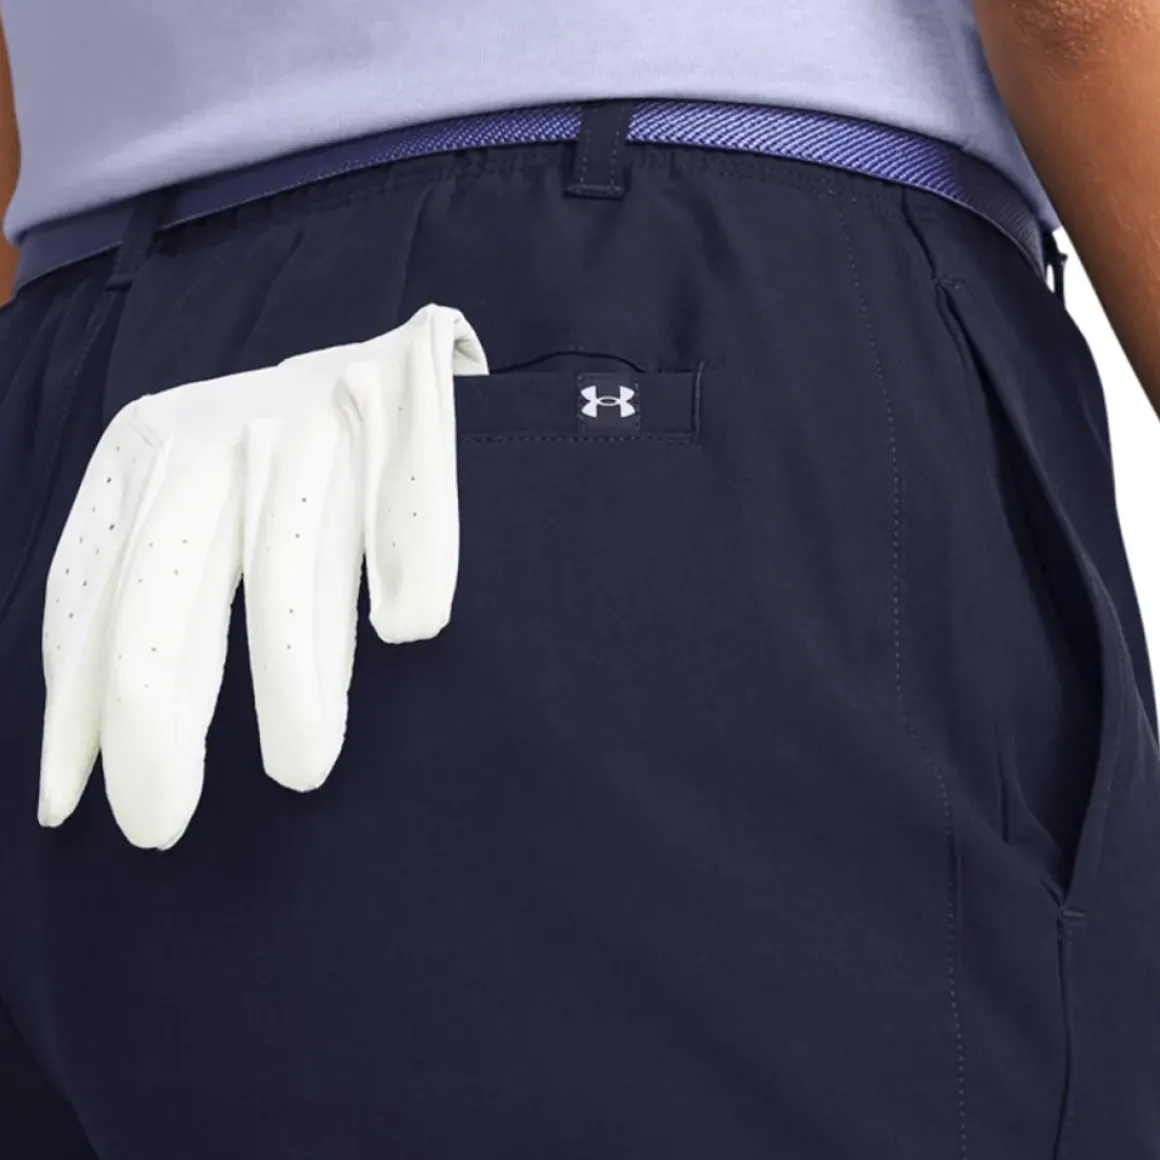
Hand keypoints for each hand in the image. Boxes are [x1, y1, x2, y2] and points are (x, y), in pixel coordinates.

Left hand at [38, 303, 486, 848]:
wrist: (380, 348)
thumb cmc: (273, 452)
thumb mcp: (184, 488)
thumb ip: (143, 578)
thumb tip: (92, 732)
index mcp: (146, 449)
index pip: (94, 595)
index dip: (75, 703)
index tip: (66, 801)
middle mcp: (217, 433)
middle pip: (167, 592)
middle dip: (154, 721)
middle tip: (160, 823)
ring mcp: (312, 418)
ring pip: (289, 570)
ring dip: (293, 680)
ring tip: (301, 768)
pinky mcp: (403, 402)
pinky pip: (407, 508)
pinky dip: (412, 567)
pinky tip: (408, 627)